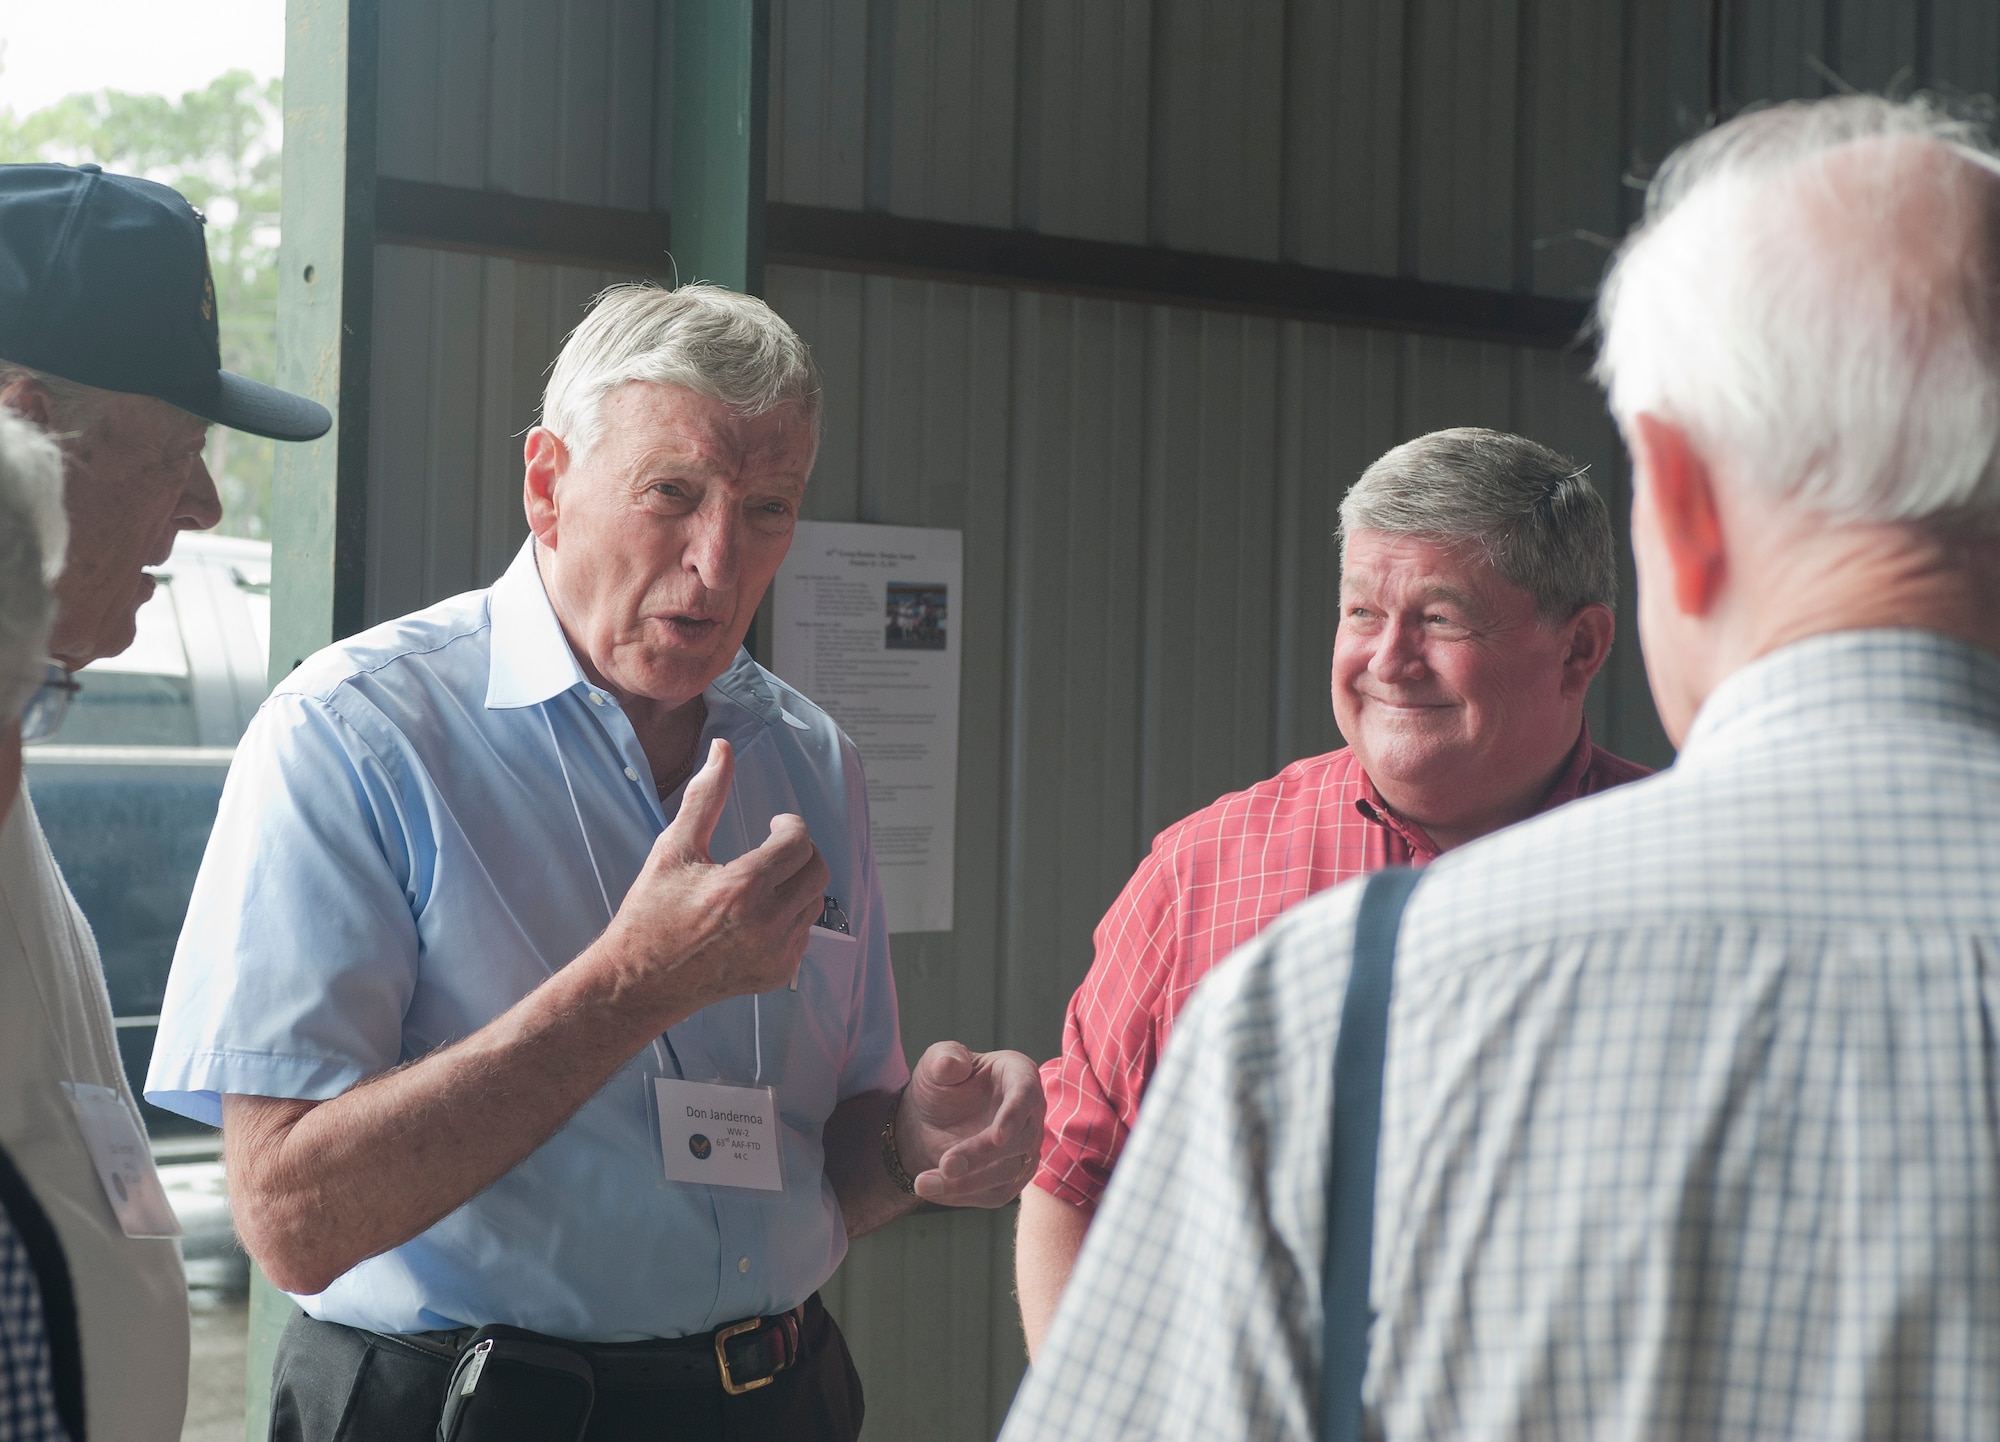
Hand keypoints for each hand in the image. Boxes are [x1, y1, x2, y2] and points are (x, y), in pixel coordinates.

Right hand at [601, 738, 828, 1021]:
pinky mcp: (778, 974)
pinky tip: (756, 916)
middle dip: (801, 852)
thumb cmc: (651, 913)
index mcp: (743, 888)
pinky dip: (789, 917)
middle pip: (817, 871)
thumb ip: (705, 797)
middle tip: (776, 847)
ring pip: (814, 903)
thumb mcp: (674, 848)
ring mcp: (776, 953)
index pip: (799, 843)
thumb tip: (723, 749)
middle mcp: (767, 924)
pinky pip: (802, 934)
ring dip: (797, 885)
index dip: (790, 826)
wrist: (640, 981)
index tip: (775, 824)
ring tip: (763, 881)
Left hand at [899, 1041, 1045, 1207]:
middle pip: (1020, 1141)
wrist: (931, 1120)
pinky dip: (964, 1195)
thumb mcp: (934, 1065)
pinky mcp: (1013, 1178)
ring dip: (968, 1183)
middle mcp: (1030, 1115)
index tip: (997, 1137)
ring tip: (924, 1183)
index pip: (1026, 1096)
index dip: (1014, 1116)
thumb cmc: (940, 1085)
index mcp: (1019, 1076)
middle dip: (981, 1156)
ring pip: (1009, 1173)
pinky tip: (933, 1189)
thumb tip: (953, 1065)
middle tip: (945, 1165)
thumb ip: (944, 1058)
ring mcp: (1025, 1149)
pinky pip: (996, 1194)